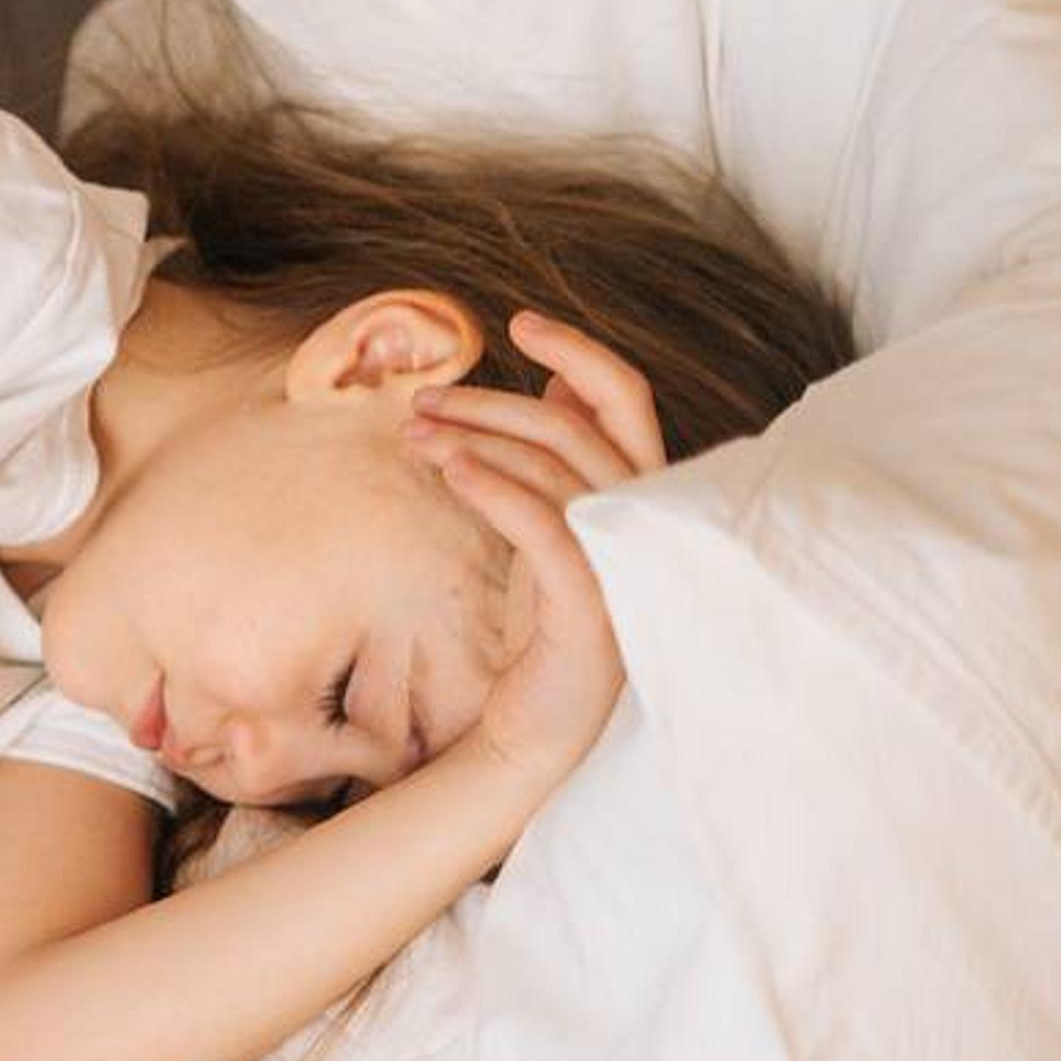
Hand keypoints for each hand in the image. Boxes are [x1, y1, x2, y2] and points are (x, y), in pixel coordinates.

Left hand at [407, 312, 664, 787]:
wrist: (528, 738)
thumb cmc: (536, 636)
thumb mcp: (546, 536)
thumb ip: (558, 467)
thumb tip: (553, 389)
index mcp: (640, 501)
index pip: (628, 400)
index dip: (581, 353)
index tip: (519, 322)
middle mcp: (647, 526)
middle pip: (581, 425)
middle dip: (498, 400)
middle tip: (422, 399)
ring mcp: (627, 565)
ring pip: (559, 467)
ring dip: (479, 437)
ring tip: (413, 432)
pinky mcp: (594, 606)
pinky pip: (548, 526)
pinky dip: (498, 488)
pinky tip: (450, 470)